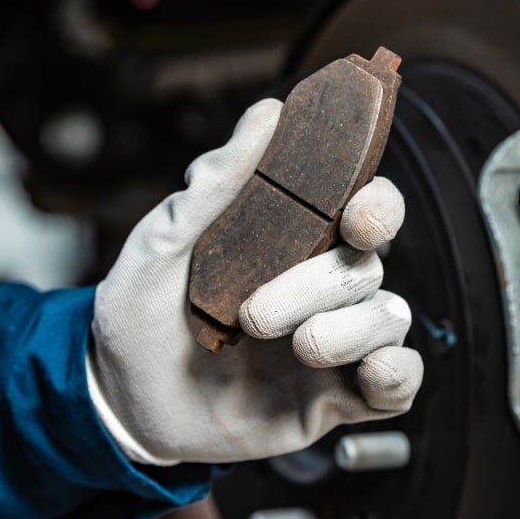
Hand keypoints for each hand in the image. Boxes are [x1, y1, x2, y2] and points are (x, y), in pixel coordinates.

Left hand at [87, 99, 422, 464]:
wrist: (120, 404)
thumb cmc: (139, 317)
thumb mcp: (161, 246)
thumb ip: (217, 184)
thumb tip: (266, 114)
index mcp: (291, 243)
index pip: (363, 209)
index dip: (378, 206)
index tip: (357, 217)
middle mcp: (320, 289)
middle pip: (370, 265)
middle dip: (322, 285)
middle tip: (257, 315)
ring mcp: (333, 344)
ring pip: (389, 318)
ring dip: (347, 331)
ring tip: (294, 347)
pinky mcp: (335, 399)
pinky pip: (399, 383)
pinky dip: (395, 375)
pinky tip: (362, 376)